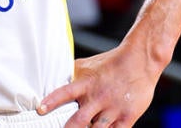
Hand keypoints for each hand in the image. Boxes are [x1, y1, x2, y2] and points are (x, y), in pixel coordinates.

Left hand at [37, 45, 160, 127]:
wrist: (140, 61)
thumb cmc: (111, 63)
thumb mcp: (88, 65)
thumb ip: (71, 75)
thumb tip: (53, 79)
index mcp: (86, 84)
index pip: (65, 92)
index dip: (52, 101)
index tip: (40, 110)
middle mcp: (98, 97)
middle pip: (79, 121)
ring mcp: (113, 109)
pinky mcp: (127, 117)